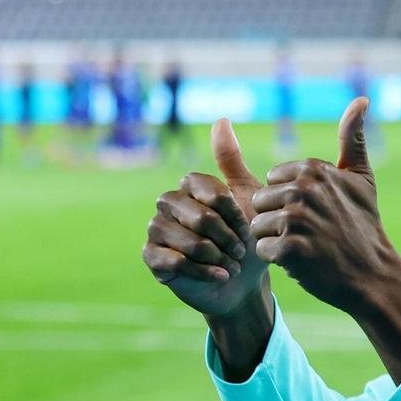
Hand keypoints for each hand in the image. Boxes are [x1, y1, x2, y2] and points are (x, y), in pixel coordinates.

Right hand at [143, 119, 270, 317]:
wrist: (242, 280)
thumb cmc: (246, 236)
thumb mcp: (246, 196)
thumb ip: (231, 160)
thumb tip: (221, 119)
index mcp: (190, 185)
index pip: (210, 192)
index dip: (233, 214)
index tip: (248, 228)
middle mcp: (169, 202)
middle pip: (199, 217)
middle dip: (227, 238)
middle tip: (241, 251)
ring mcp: (157, 228)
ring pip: (187, 241)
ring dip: (217, 257)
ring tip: (232, 265)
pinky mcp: (151, 256)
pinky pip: (174, 262)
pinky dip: (202, 271)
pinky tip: (220, 276)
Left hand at [249, 98, 395, 312]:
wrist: (373, 274)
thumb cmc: (363, 225)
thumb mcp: (361, 178)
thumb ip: (352, 137)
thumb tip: (361, 100)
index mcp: (313, 169)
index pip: (272, 181)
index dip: (288, 200)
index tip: (315, 212)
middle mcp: (302, 189)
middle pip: (260, 203)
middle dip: (277, 220)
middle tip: (310, 232)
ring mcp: (296, 218)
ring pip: (258, 227)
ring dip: (276, 241)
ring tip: (306, 246)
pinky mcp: (290, 248)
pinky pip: (262, 250)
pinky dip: (278, 260)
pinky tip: (302, 261)